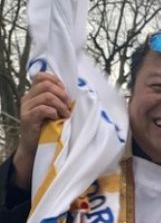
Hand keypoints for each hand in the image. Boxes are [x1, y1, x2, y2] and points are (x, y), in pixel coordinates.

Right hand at [12, 72, 69, 188]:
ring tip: (65, 114)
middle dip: (62, 94)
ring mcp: (26, 108)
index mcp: (33, 93)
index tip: (65, 92)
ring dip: (61, 105)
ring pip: (46, 96)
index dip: (56, 81)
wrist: (36, 146)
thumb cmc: (48, 127)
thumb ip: (58, 99)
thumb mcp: (54, 110)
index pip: (41, 76)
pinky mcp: (27, 118)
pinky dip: (54, 112)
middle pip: (46, 85)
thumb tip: (73, 91)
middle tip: (68, 106)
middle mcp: (28, 98)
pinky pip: (42, 109)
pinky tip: (57, 119)